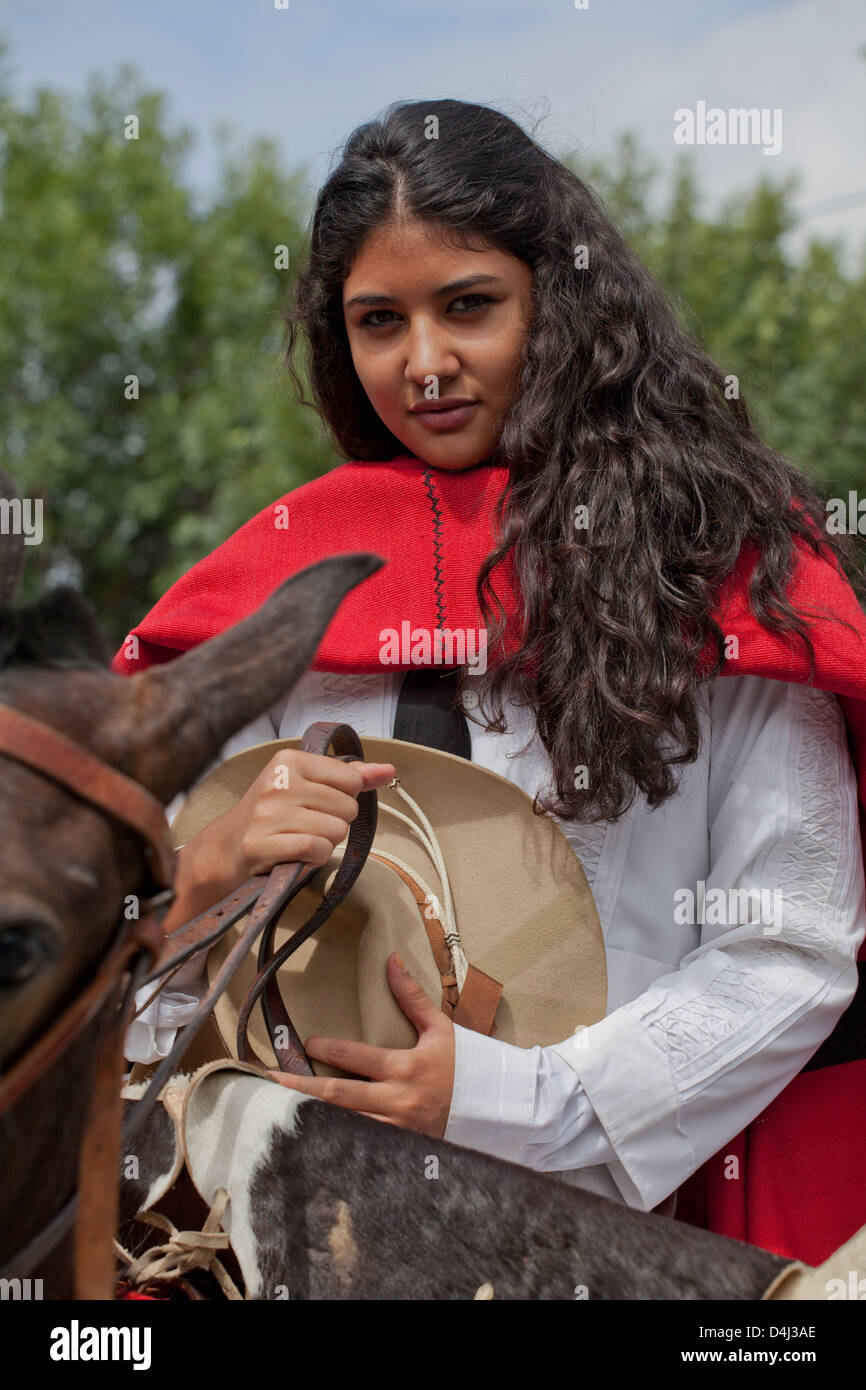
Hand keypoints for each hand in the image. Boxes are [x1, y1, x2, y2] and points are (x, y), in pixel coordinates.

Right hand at [187, 748, 395, 899]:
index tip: (318, 804)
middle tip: (305, 826)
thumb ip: (350, 778)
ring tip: (299, 840)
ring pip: (335, 831)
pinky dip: (313, 859)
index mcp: (289, 760)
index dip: (343, 799)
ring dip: (324, 844)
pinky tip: (297, 855)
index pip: (351, 779)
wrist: (225, 848)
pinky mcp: (260, 843)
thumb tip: (388, 771)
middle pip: (346, 808)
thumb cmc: (272, 815)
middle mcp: (278, 782)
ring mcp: (267, 813)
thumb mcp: (307, 786)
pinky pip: (315, 850)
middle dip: (334, 824)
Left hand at [266, 952, 455, 1139]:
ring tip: (279, 1110)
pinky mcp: (399, 1152)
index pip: (356, 1057)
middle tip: (271, 1079)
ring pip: (344, 1126)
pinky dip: (334, 1142)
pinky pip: (359, 1148)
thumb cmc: (466, 1066)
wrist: (496, 1111)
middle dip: (301, 1086)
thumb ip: (412, 997)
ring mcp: (397, 1132)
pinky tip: (311, 1138)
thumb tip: (390, 960)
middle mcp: (398, 1101)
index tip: (306, 1043)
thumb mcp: (441, 1028)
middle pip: (338, 1095)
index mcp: (406, 1067)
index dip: (327, 1048)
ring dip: (311, 1118)